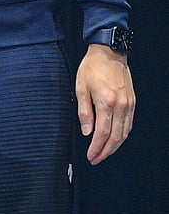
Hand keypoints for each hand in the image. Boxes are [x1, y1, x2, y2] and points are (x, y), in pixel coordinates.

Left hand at [76, 42, 135, 163]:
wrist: (109, 54)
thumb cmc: (92, 68)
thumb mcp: (81, 89)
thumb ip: (84, 112)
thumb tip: (87, 131)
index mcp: (107, 102)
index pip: (102, 133)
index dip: (96, 147)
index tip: (91, 156)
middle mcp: (121, 105)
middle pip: (116, 137)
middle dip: (106, 151)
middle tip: (96, 159)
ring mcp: (129, 104)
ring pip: (125, 132)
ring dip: (115, 146)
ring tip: (104, 153)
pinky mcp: (133, 102)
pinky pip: (129, 124)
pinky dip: (122, 135)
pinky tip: (115, 139)